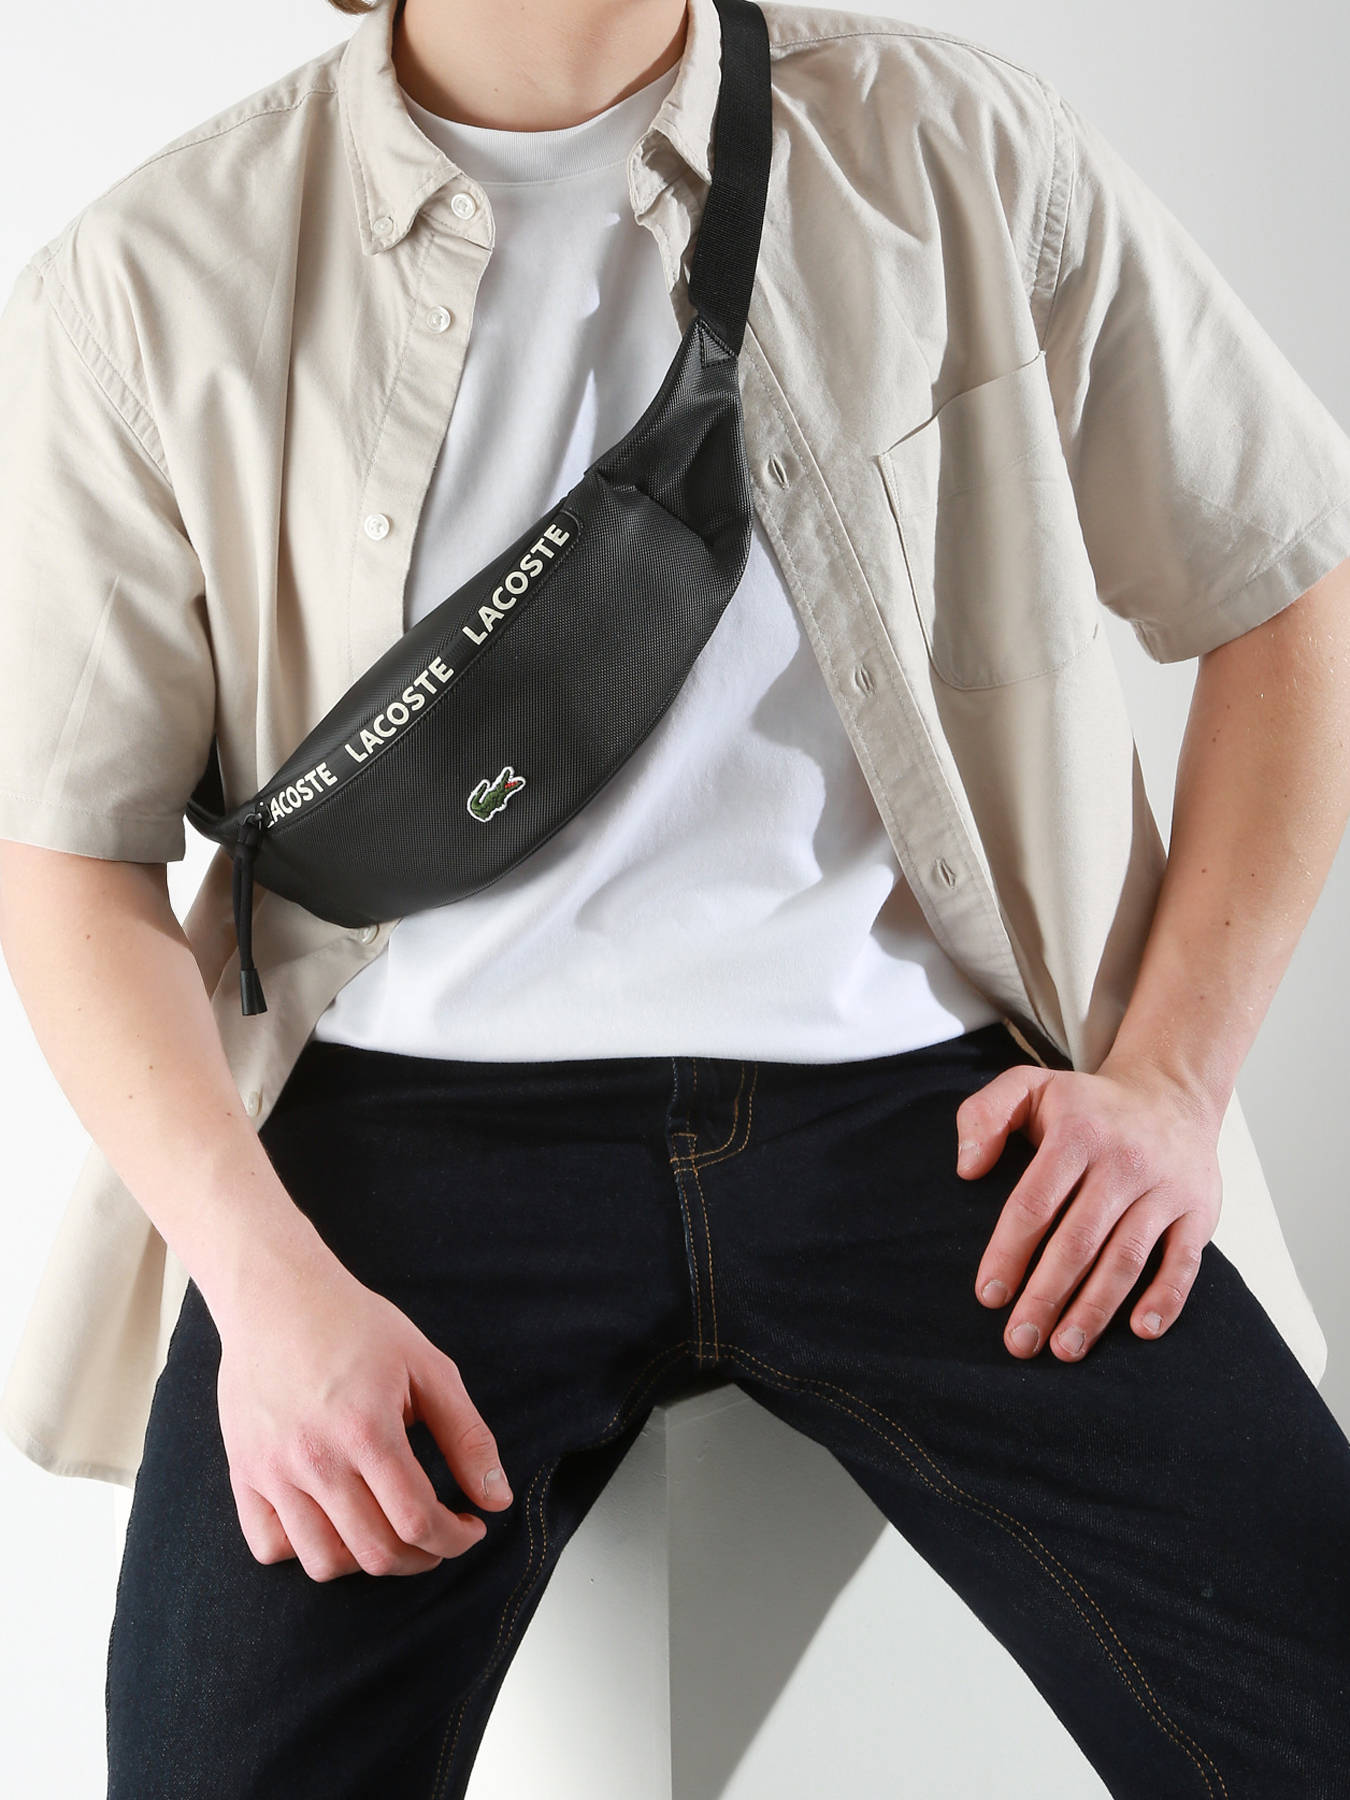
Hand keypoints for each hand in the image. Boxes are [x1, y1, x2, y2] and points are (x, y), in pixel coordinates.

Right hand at [214, 1251, 513, 1580]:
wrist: (277, 1296)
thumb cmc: (358, 1325)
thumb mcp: (428, 1367)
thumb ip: (467, 1436)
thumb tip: (497, 1500)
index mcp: (367, 1430)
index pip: (418, 1521)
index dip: (455, 1539)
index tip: (469, 1528)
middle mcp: (315, 1460)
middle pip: (376, 1553)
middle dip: (423, 1557)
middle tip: (438, 1536)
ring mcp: (273, 1471)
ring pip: (324, 1562)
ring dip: (369, 1562)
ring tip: (390, 1533)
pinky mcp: (243, 1473)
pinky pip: (270, 1547)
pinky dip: (305, 1552)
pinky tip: (334, 1525)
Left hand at [955, 1056, 1224, 1361]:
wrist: (1170, 1093)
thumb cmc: (1086, 1106)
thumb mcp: (1028, 1087)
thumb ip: (984, 1115)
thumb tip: (966, 1169)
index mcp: (1076, 1133)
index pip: (1034, 1204)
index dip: (1009, 1252)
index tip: (989, 1295)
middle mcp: (1123, 1161)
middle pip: (1077, 1241)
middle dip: (1045, 1296)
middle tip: (1019, 1341)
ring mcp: (1164, 1189)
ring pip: (1126, 1258)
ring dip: (1095, 1309)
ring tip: (1064, 1348)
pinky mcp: (1198, 1210)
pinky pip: (1184, 1261)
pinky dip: (1165, 1298)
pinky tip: (1140, 1330)